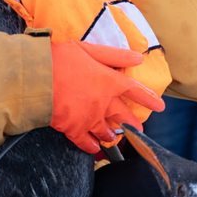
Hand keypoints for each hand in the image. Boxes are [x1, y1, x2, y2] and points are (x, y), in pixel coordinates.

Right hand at [50, 41, 164, 153]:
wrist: (36, 79)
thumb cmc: (60, 59)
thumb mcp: (88, 49)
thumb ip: (114, 55)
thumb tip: (138, 57)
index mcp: (109, 81)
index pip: (134, 90)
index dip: (148, 98)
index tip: (160, 105)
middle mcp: (103, 103)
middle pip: (123, 115)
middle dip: (132, 122)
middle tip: (139, 128)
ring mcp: (89, 118)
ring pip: (106, 131)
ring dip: (112, 134)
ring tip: (116, 137)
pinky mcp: (73, 129)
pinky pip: (86, 142)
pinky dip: (92, 146)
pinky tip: (95, 148)